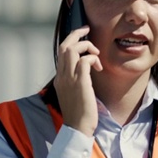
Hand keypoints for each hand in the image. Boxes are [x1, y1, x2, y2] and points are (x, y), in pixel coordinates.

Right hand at [55, 11, 101, 134]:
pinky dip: (92, 58)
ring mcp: (69, 79)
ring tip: (96, 54)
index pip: (61, 52)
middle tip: (87, 30)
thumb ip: (75, 81)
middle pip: (64, 46)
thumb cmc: (79, 114)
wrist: (77, 128)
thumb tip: (85, 70)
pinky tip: (99, 67)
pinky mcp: (80, 82)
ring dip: (86, 46)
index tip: (81, 36)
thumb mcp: (73, 94)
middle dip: (76, 34)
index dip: (71, 40)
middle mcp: (61, 76)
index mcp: (59, 78)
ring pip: (73, 49)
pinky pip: (85, 60)